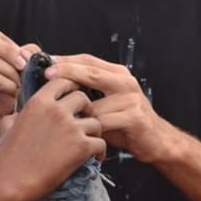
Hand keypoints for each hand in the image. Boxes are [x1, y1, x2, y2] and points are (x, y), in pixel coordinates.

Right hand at [0, 21, 32, 147]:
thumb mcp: (9, 73)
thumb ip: (19, 56)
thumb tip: (32, 50)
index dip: (6, 41)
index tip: (22, 57)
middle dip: (10, 51)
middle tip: (24, 66)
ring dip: (11, 72)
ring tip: (19, 84)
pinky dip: (9, 85)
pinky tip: (13, 93)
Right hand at [0, 80, 104, 200]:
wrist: (10, 182)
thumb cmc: (6, 157)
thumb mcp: (7, 126)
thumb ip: (17, 114)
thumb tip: (19, 114)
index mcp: (39, 101)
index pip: (63, 80)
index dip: (71, 88)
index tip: (74, 99)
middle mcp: (56, 110)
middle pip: (83, 98)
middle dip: (86, 109)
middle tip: (84, 121)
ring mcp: (70, 127)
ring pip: (96, 121)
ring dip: (95, 132)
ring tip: (90, 143)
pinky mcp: (81, 147)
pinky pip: (101, 143)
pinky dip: (100, 152)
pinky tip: (95, 159)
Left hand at [47, 54, 172, 163]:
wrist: (156, 140)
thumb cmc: (123, 122)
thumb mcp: (106, 102)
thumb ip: (86, 92)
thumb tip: (51, 86)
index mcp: (117, 73)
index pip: (87, 60)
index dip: (65, 60)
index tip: (44, 61)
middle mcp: (125, 81)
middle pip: (91, 72)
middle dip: (66, 72)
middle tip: (46, 74)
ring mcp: (131, 98)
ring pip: (94, 103)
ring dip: (77, 113)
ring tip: (59, 120)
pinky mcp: (134, 117)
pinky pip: (103, 122)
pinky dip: (90, 129)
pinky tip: (80, 135)